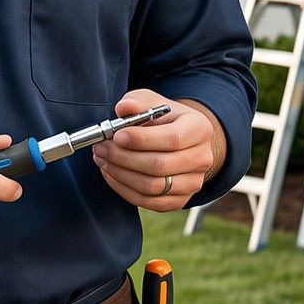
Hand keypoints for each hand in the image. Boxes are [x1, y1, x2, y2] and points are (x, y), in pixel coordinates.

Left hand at [90, 90, 218, 210]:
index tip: (117, 135)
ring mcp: (193, 183)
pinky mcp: (179, 200)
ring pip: (151, 187)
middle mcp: (202, 158)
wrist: (182, 141)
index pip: (173, 139)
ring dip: (120, 174)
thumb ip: (138, 101)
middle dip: (123, 157)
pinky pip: (147, 201)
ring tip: (102, 159)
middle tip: (101, 148)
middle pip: (159, 166)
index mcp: (200, 128)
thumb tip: (124, 108)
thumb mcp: (152, 102)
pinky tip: (111, 173)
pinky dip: (123, 188)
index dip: (142, 140)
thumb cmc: (165, 119)